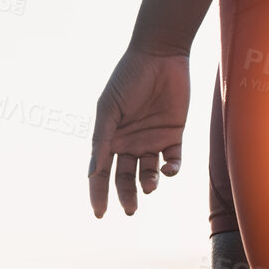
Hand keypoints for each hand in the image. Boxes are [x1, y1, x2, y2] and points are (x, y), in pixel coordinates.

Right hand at [89, 47, 191, 216]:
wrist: (160, 55)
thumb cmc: (128, 78)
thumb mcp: (109, 109)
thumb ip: (102, 139)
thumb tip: (93, 171)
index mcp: (109, 138)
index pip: (101, 173)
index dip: (99, 194)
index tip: (100, 214)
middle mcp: (130, 143)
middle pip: (126, 178)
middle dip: (127, 196)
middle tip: (131, 211)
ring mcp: (152, 140)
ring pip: (150, 173)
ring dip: (149, 184)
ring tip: (149, 187)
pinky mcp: (174, 135)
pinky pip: (174, 161)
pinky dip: (172, 170)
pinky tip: (168, 170)